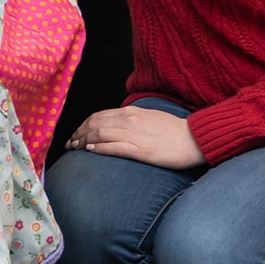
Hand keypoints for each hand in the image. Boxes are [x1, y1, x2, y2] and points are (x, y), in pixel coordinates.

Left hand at [66, 106, 204, 169]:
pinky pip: (115, 147)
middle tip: (70, 144)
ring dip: (84, 140)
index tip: (76, 134)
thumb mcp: (150, 118)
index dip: (84, 125)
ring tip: (74, 148)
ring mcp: (135, 135)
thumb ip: (132, 120)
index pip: (100, 116)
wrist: (194, 139)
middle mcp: (131, 120)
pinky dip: (99, 147)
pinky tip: (90, 151)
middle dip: (79, 133)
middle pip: (96, 124)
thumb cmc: (174, 131)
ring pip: (101, 134)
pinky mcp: (142, 150)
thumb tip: (117, 125)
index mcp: (132, 113)